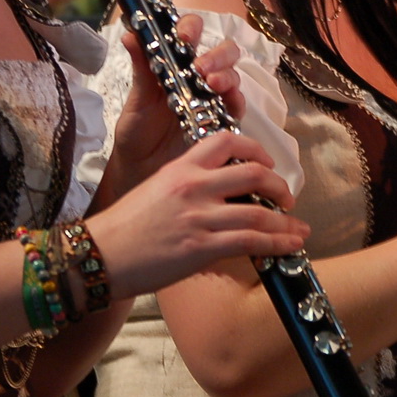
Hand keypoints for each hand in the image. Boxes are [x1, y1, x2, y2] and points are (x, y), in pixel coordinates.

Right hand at [84, 131, 310, 299]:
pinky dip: (278, 243)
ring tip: (298, 228)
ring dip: (286, 220)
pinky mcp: (202, 247)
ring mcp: (200, 217)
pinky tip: (289, 246)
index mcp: (181, 167)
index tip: (266, 162)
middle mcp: (194, 186)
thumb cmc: (123, 228)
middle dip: (278, 185)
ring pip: (260, 211)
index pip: (227, 141)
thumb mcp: (155, 190)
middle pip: (253, 173)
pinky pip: (252, 241)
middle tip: (286, 197)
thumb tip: (217, 194)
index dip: (256, 149)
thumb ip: (187, 186)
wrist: (98, 255)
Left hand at [103, 15, 248, 199]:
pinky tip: (226, 101)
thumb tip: (130, 35)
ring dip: (226, 75)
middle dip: (217, 54)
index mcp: (176, 63)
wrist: (139, 169)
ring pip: (233, 75)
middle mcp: (199, 77)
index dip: (192, 28)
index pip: (192, 33)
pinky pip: (238, 106)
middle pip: (223, 52)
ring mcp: (213, 98)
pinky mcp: (222, 121)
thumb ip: (140, 67)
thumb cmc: (136, 131)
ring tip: (210, 83)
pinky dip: (236, 100)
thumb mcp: (136, 99)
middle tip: (202, 66)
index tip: (183, 38)